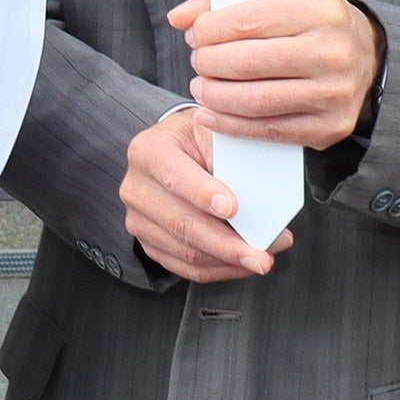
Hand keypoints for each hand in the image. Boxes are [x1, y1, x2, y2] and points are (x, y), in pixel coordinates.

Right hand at [120, 108, 289, 282]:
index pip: (174, 175)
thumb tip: (260, 189)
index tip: (232, 208)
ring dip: (229, 260)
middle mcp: (136, 188)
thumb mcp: (213, 130)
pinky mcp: (150, 244)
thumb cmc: (199, 139)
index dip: (203, 194)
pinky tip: (243, 263)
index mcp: (148, 151)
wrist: (178, 151)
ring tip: (262, 257)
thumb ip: (229, 151)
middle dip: (226, 243)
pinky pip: (187, 268)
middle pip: (182, 224)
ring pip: (187, 252)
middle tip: (260, 253)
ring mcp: (139, 220)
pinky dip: (220, 270)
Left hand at [174, 0, 378, 150]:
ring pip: (254, 101)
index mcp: (319, 9)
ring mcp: (332, 93)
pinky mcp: (329, 126)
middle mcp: (331, 52)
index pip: (246, 21)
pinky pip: (268, 131)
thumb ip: (225, 0)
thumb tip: (179, 18)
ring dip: (215, 96)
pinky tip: (210, 114)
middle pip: (247, 63)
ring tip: (201, 87)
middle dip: (209, 64)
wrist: (368, 58)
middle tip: (199, 62)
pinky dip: (230, 125)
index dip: (209, 31)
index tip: (196, 35)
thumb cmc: (310, 23)